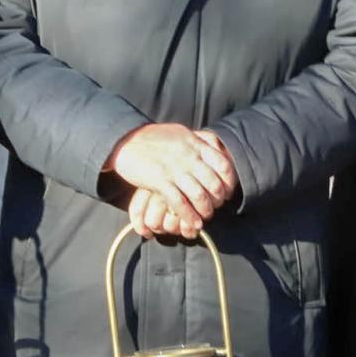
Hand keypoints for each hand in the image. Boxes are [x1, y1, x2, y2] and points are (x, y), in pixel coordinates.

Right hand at [106, 124, 237, 232]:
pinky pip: (179, 203)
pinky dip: (189, 216)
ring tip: (206, 217)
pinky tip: (193, 223)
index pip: (222, 164)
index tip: (228, 192)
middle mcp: (188, 156)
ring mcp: (174, 169)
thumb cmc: (153, 137)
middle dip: (218, 199)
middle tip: (217, 207)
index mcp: (194, 144)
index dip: (229, 181)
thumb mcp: (181, 132)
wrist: (126, 139)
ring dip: (205, 210)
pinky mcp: (159, 180)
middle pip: (214, 183)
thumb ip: (199, 140)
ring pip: (199, 195)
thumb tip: (217, 146)